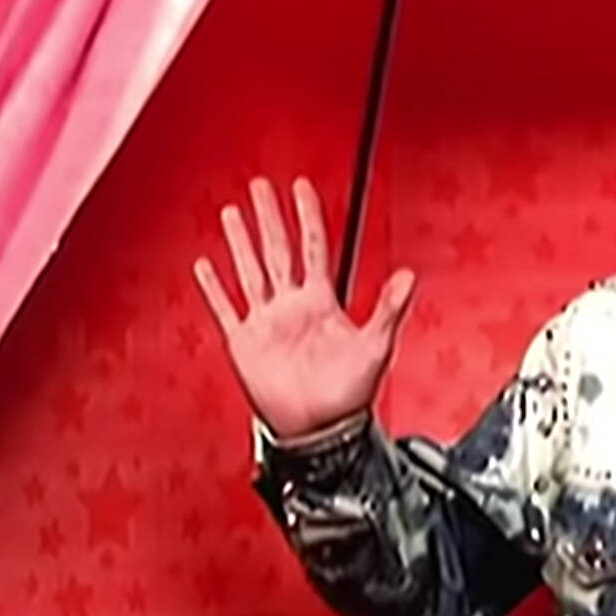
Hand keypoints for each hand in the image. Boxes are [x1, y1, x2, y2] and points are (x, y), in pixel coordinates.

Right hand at [192, 176, 414, 438]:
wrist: (321, 430)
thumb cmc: (350, 394)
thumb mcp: (376, 346)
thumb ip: (391, 308)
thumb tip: (411, 274)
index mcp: (321, 300)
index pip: (313, 246)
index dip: (308, 215)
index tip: (301, 186)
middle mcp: (292, 305)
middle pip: (276, 249)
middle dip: (269, 216)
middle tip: (259, 185)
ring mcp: (266, 322)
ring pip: (249, 270)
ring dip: (240, 242)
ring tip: (230, 213)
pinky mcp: (244, 343)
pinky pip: (226, 309)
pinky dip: (214, 288)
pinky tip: (205, 266)